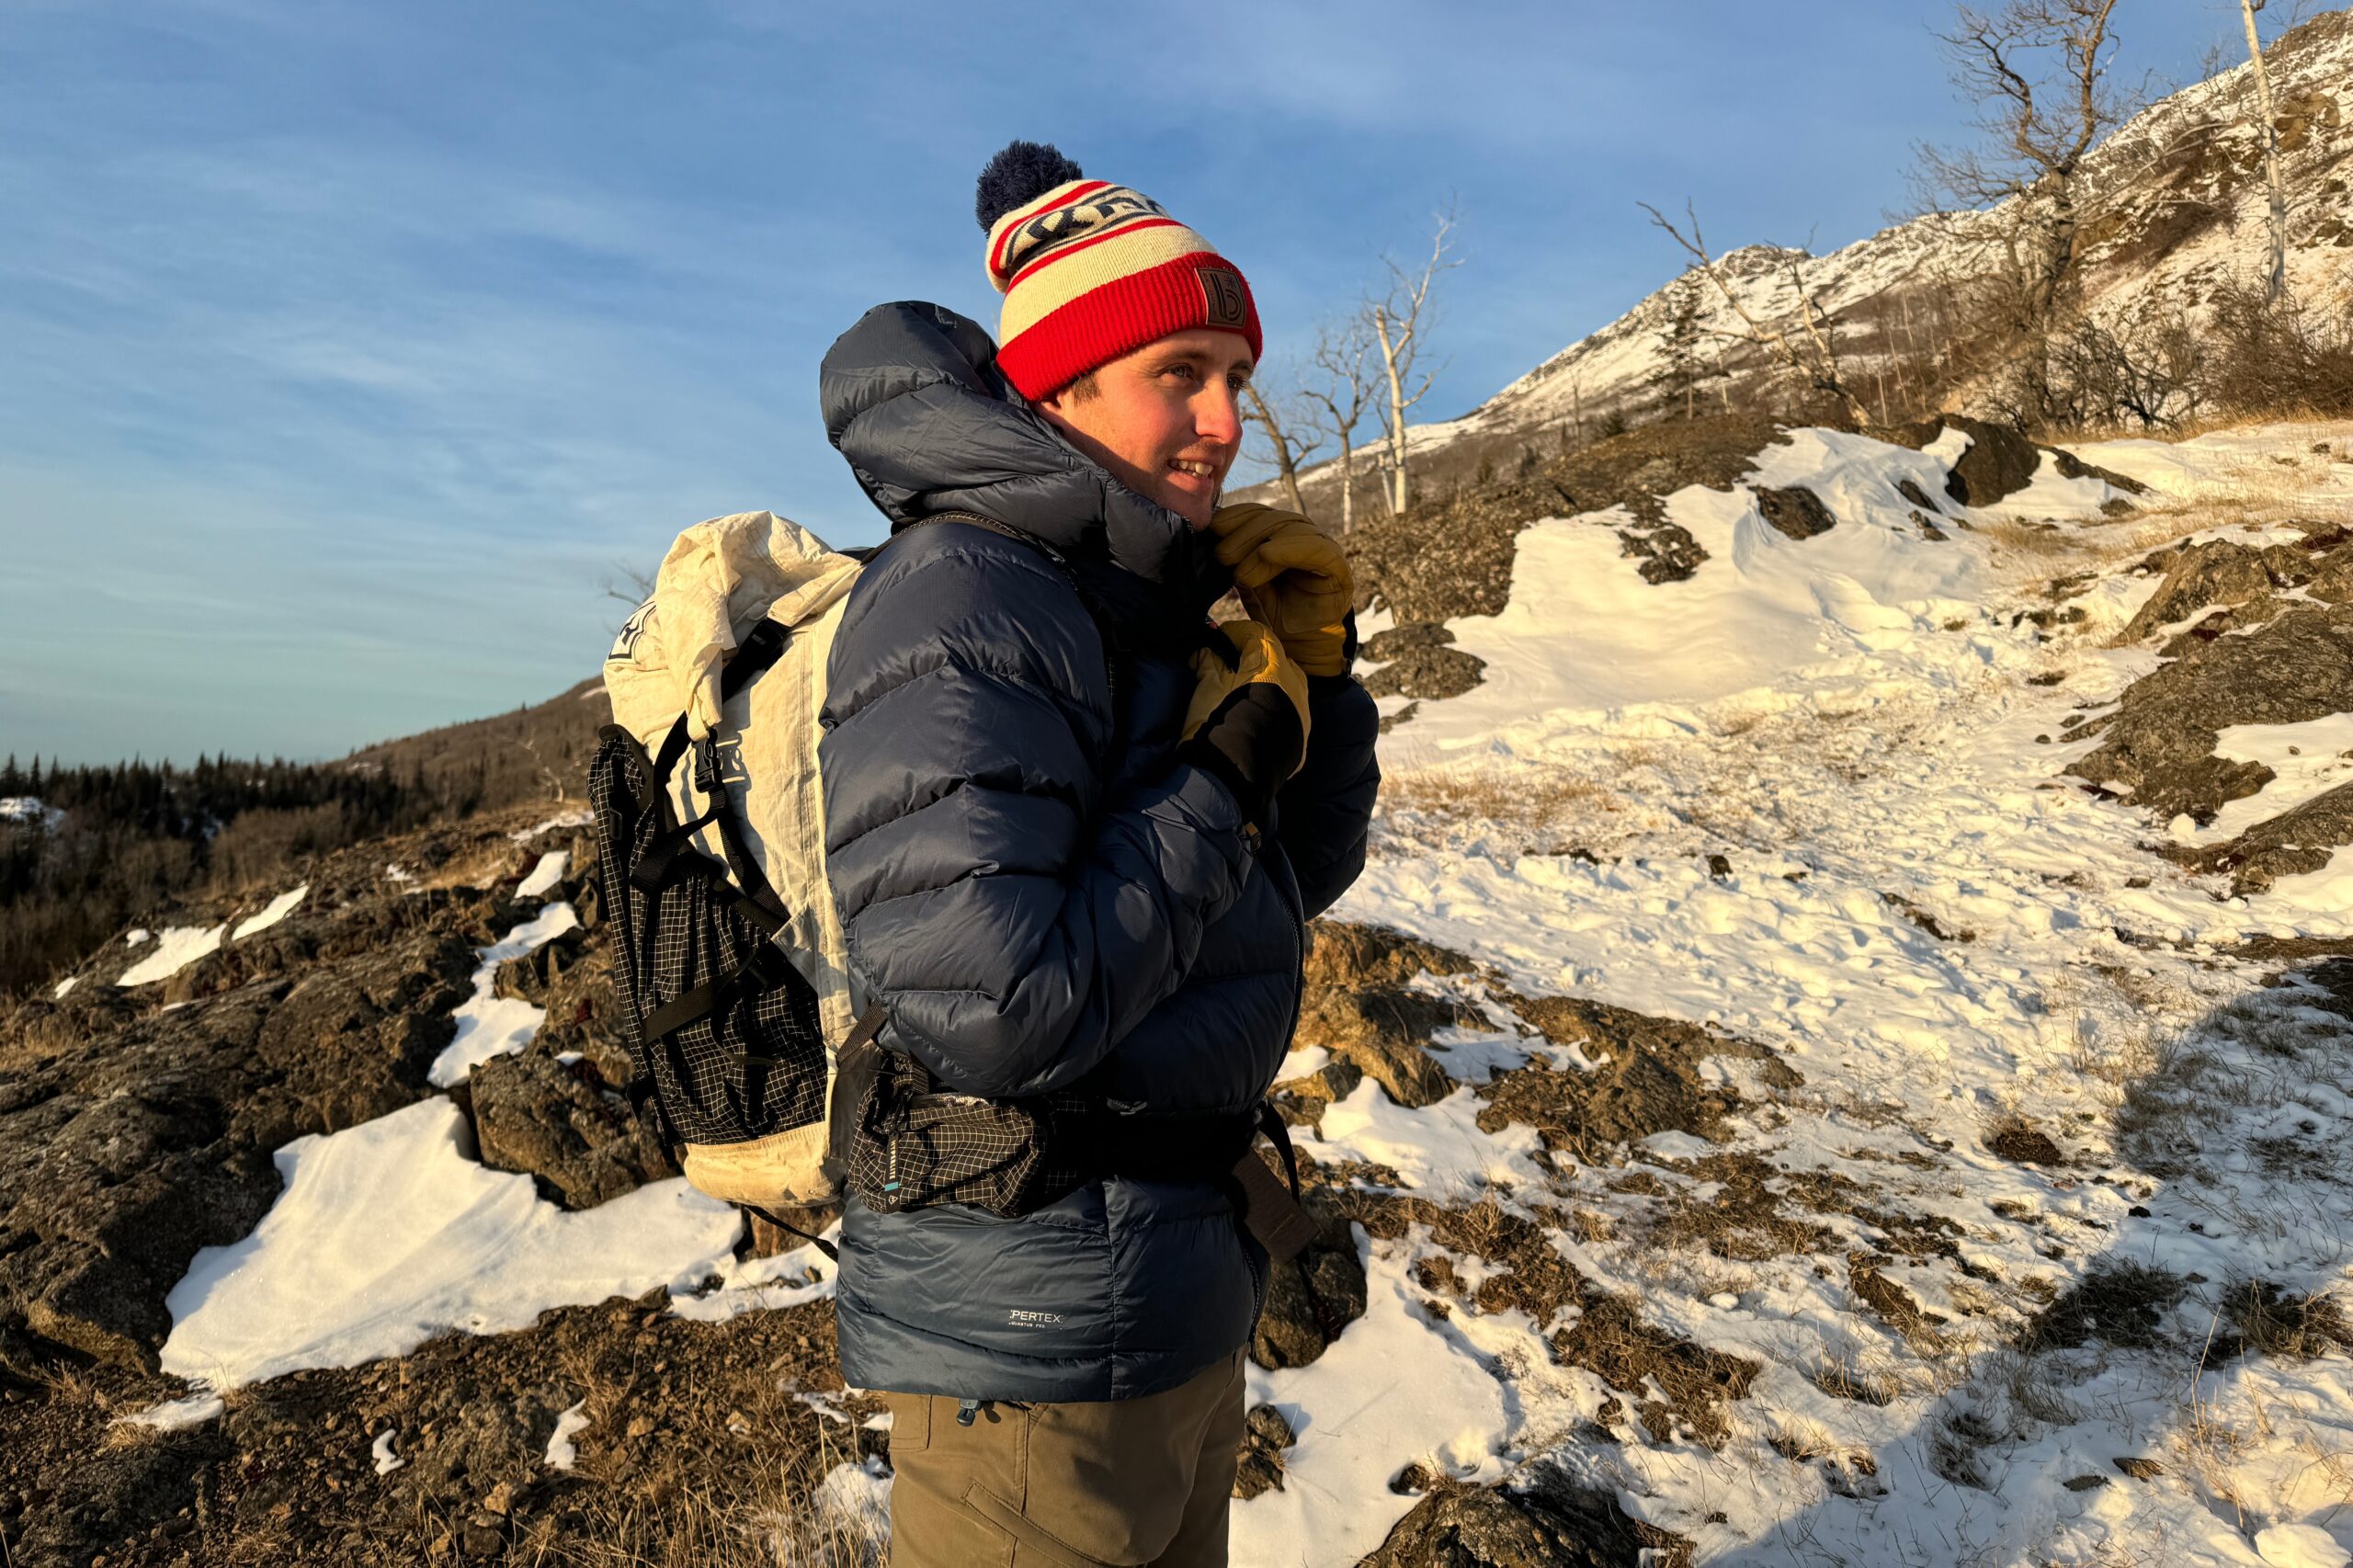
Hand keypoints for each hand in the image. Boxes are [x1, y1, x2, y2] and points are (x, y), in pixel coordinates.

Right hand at [1179, 620, 1310, 826]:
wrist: (1231, 778)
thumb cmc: (1215, 726)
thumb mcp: (1206, 687)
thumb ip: (1208, 661)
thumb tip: (1205, 650)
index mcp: (1271, 666)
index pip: (1258, 635)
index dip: (1237, 633)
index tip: (1221, 639)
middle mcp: (1295, 685)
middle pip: (1278, 659)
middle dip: (1256, 658)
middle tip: (1232, 666)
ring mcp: (1303, 713)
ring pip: (1290, 686)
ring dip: (1271, 684)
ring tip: (1245, 695)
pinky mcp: (1303, 738)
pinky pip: (1292, 715)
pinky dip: (1276, 711)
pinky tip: (1257, 721)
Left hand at [1207, 504, 1354, 676]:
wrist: (1302, 649)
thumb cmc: (1276, 615)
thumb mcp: (1249, 582)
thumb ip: (1238, 558)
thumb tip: (1212, 535)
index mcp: (1282, 535)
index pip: (1259, 512)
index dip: (1235, 516)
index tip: (1213, 528)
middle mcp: (1303, 536)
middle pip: (1272, 517)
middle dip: (1242, 534)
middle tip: (1223, 557)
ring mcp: (1322, 548)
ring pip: (1291, 528)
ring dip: (1259, 544)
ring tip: (1241, 572)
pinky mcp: (1337, 567)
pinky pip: (1315, 549)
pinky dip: (1289, 548)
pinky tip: (1267, 554)